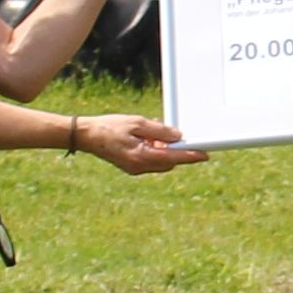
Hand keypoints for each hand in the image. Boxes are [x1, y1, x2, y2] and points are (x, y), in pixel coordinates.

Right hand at [74, 115, 202, 174]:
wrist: (87, 136)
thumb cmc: (110, 127)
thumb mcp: (137, 123)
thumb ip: (159, 130)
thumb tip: (178, 136)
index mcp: (142, 156)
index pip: (173, 158)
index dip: (191, 156)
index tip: (204, 155)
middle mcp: (140, 167)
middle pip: (169, 161)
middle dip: (175, 149)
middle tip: (174, 134)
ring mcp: (135, 169)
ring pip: (160, 161)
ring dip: (163, 148)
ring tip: (152, 132)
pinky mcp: (132, 167)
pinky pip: (150, 161)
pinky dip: (154, 150)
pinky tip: (146, 137)